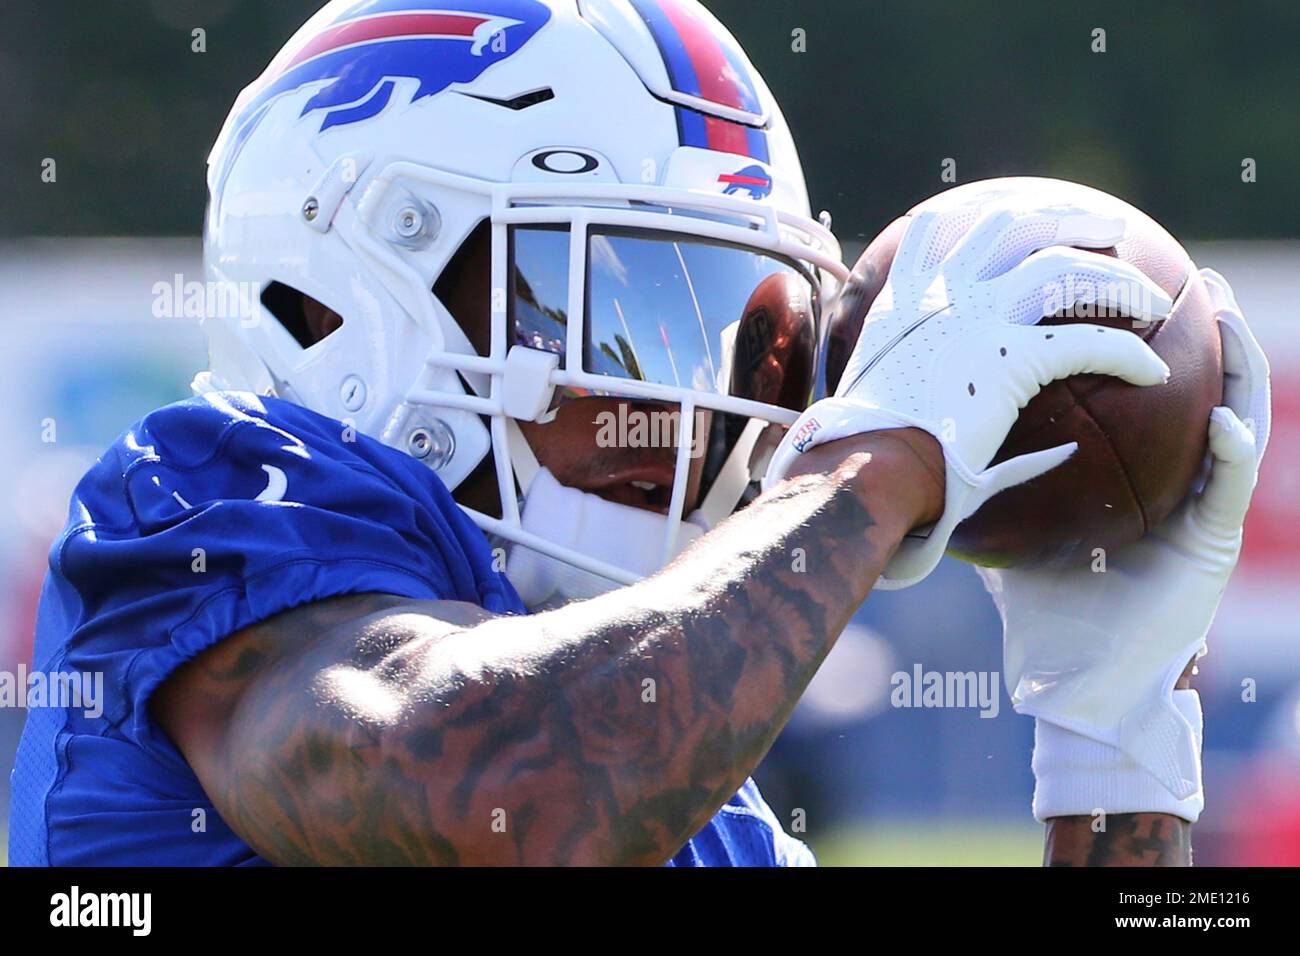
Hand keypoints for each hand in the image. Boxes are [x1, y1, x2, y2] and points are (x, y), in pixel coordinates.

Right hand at [766, 189, 1172, 586]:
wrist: (869, 464)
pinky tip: (1152, 374)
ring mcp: (978, 318)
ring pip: (1064, 268)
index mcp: (903, 302)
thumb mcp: (875, 402)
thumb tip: (939, 412)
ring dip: (1117, 278)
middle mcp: (942, 295)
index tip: (1010, 216)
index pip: (930, 231)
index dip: (975, 214)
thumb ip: (909, 387)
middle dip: (1066, 218)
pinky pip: (1091, 342)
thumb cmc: (868, 450)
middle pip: (1014, 225)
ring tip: (1154, 301)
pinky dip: (1129, 356)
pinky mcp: (1014, 355)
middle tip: (1105, 231)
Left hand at [979, 268, 1270, 818]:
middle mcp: (1171, 481)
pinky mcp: (1215, 545)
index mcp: (1131, 475)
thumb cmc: (1042, 613)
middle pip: (1197, 388)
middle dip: (1203, 327)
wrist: (1076, 685)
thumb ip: (988, 482)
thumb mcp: (1009, 529)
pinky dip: (1235, 450)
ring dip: (1241, 366)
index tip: (1117, 286)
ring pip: (1237, 420)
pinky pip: (1230, 487)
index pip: (1142, 394)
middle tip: (1190, 274)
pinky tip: (1226, 420)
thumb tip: (930, 435)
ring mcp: (1200, 511)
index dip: (1138, 340)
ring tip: (1229, 314)